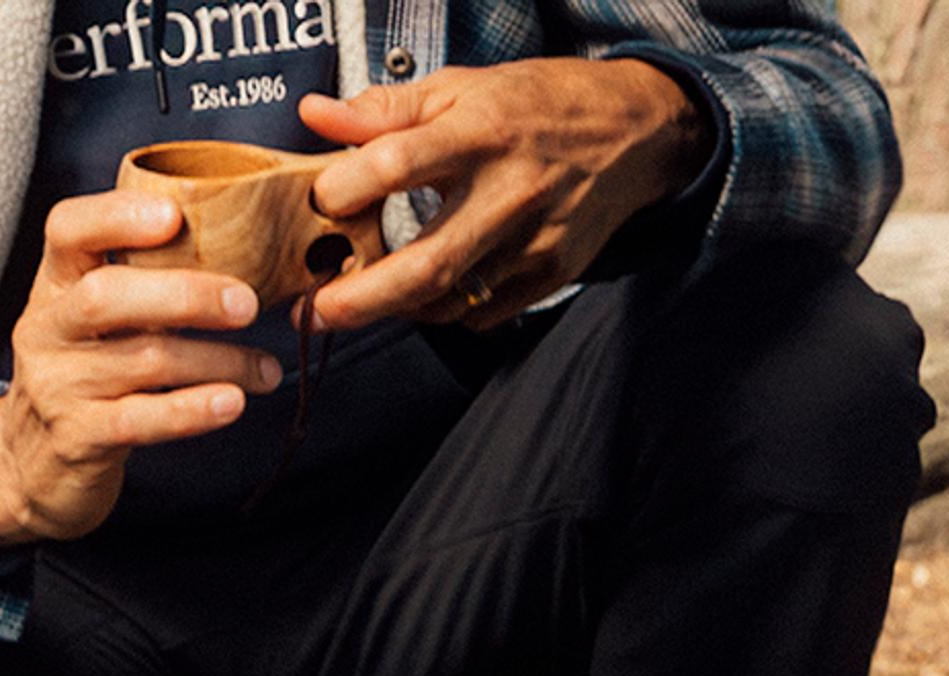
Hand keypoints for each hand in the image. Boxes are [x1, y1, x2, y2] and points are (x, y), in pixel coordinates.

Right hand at [0, 190, 283, 546]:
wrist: (33, 464)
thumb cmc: (87, 375)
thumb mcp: (96, 321)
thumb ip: (144, 282)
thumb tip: (248, 250)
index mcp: (55, 285)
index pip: (67, 230)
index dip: (116, 216)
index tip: (172, 216)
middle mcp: (48, 329)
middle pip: (105, 295)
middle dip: (184, 295)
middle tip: (246, 304)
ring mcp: (58, 385)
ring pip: (142, 361)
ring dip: (218, 362)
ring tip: (265, 369)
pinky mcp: (77, 438)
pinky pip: (141, 419)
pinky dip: (193, 409)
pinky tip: (231, 401)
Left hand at [300, 58, 712, 330]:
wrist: (635, 131)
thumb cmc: (538, 105)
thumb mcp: (461, 89)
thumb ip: (383, 110)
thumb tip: (313, 115)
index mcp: (480, 133)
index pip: (395, 165)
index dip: (342, 189)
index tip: (317, 202)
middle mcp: (509, 193)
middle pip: (426, 265)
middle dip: (360, 299)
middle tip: (314, 311)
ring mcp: (534, 242)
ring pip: (450, 300)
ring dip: (394, 308)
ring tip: (358, 297)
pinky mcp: (550, 275)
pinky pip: (480, 313)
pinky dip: (441, 310)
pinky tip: (424, 290)